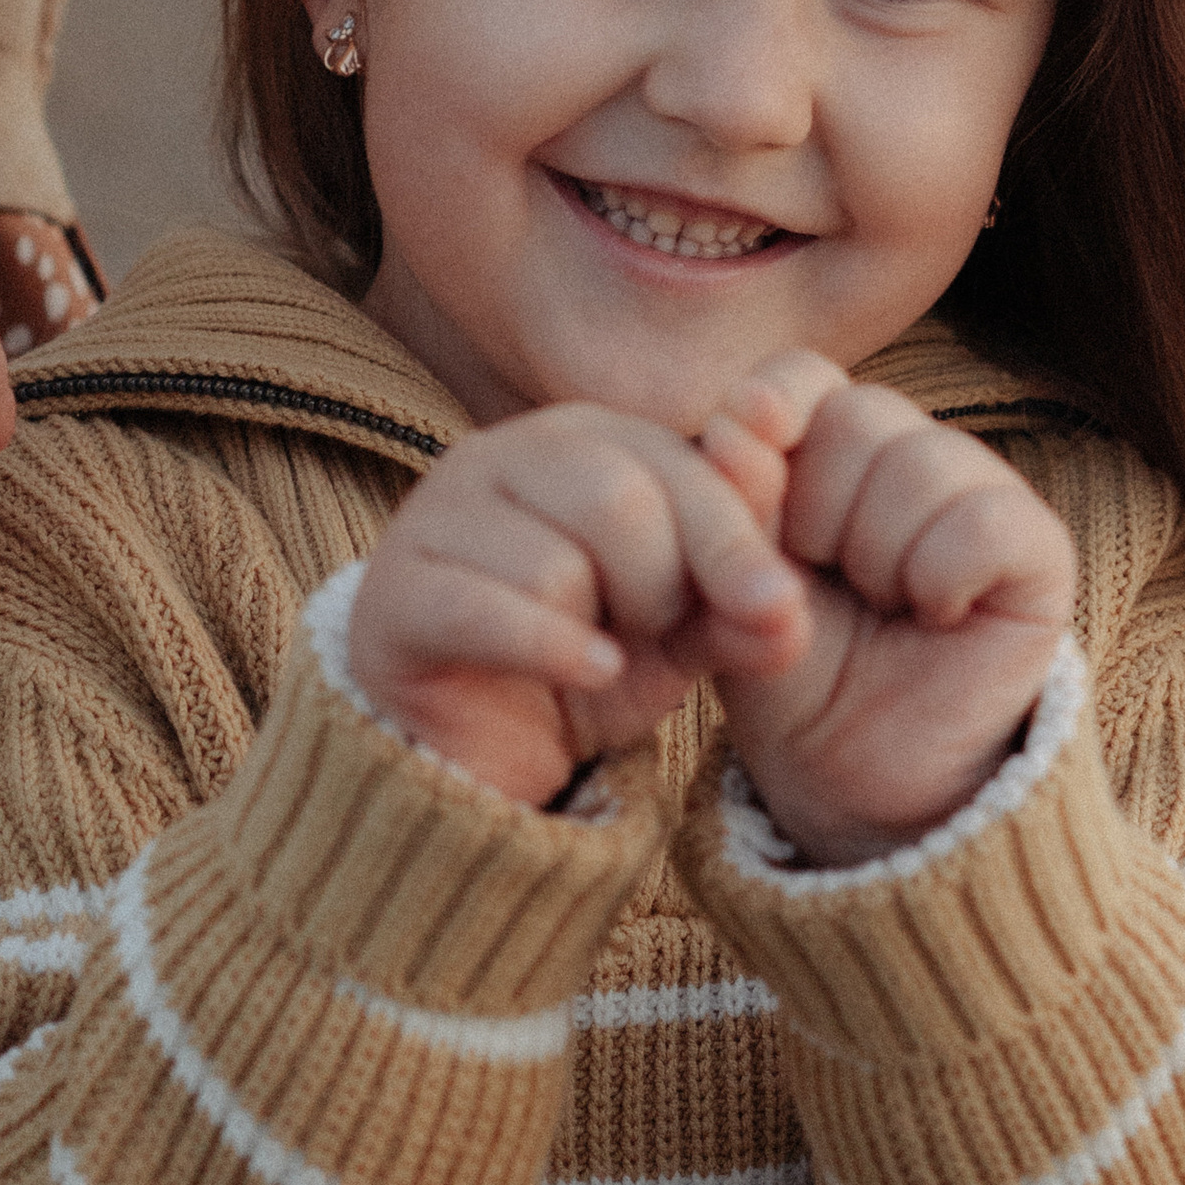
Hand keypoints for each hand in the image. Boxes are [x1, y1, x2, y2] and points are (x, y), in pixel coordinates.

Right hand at [345, 401, 809, 808]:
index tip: (777, 609)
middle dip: (665, 582)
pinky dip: (553, 650)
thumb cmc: (585, 664)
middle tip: (657, 632)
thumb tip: (790, 615)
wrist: (473, 746)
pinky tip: (592, 672)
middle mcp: (501, 456)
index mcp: (581, 438)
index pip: (678, 459)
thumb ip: (739, 608)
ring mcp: (435, 519)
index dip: (737, 539)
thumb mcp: (682, 635)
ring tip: (602, 655)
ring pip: (557, 559)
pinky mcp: (393, 596)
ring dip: (603, 626)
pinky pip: (489, 611)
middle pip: (620, 496)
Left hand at [698, 354, 1072, 866]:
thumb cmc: (790, 672)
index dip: (767, 413)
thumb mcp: (739, 581)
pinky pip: (979, 521)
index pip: (802, 377)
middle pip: (857, 416)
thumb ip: (737, 497)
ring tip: (883, 607)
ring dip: (876, 557)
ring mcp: (981, 491)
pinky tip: (937, 617)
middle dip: (814, 515)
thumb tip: (740, 415)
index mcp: (828, 447)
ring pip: (918, 464)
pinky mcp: (1039, 547)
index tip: (733, 463)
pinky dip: (939, 578)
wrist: (849, 777)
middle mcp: (910, 452)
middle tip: (826, 582)